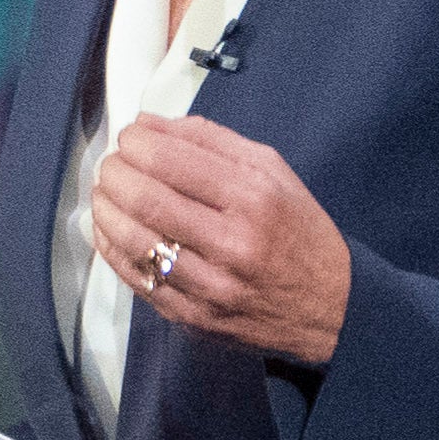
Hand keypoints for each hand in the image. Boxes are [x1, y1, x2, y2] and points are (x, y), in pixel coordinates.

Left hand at [89, 114, 351, 365]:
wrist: (333, 308)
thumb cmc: (299, 232)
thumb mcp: (274, 173)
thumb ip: (211, 140)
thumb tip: (147, 123)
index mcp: (255, 199)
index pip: (170, 160)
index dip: (135, 143)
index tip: (130, 138)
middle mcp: (233, 243)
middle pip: (144, 198)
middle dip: (114, 173)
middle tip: (112, 165)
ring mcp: (210, 285)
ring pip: (132, 240)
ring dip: (104, 208)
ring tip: (106, 192)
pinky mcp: (192, 316)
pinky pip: (134, 278)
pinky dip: (109, 246)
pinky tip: (109, 228)